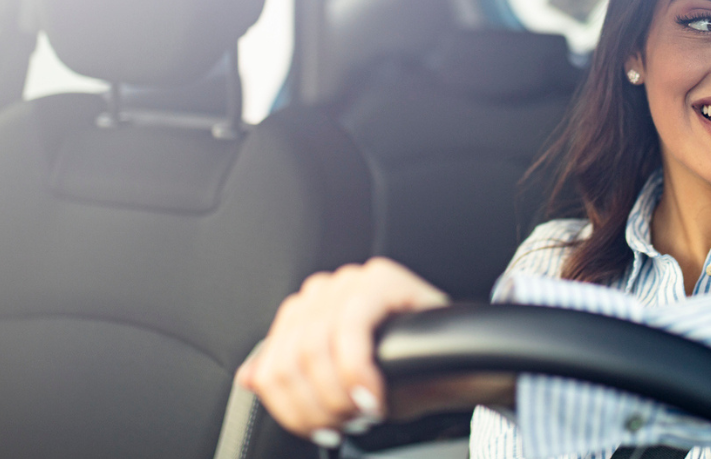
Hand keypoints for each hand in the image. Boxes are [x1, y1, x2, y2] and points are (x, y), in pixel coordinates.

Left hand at [235, 257, 449, 438]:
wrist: (460, 367)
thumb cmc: (403, 375)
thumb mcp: (338, 385)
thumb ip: (293, 377)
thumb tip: (250, 377)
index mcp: (305, 313)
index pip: (271, 364)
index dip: (291, 408)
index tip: (320, 431)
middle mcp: (322, 291)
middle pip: (288, 361)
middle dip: (316, 406)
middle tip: (346, 426)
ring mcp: (351, 280)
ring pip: (313, 349)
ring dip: (337, 396)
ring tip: (364, 413)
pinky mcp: (380, 279)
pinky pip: (351, 331)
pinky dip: (358, 373)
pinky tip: (375, 396)